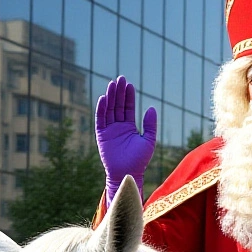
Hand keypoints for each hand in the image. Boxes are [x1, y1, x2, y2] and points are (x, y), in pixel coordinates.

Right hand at [96, 76, 157, 201]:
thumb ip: (149, 125)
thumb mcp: (148, 140)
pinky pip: (100, 120)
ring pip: (109, 110)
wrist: (128, 173)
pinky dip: (101, 109)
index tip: (129, 84)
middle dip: (119, 93)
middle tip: (120, 79)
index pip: (128, 108)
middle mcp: (118, 126)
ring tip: (112, 84)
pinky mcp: (101, 135)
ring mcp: (109, 130)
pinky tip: (104, 98)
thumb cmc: (139, 160)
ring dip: (110, 97)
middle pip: (118, 106)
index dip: (128, 96)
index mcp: (129, 127)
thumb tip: (151, 108)